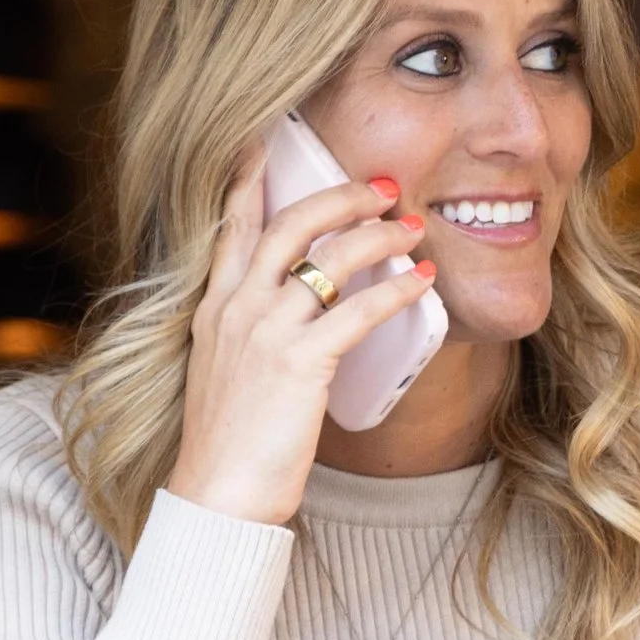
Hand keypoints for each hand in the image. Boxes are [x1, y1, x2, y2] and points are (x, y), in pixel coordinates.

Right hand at [162, 144, 437, 526]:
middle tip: (383, 185)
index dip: (248, 180)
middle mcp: (234, 310)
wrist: (216, 499)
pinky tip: (425, 280)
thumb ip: (253, 335)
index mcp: (214, 309)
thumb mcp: (227, 373)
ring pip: (328, 258)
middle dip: (340, 196)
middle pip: (290, 224)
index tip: (264, 140)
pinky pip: (358, 310)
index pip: (231, 227)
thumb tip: (300, 313)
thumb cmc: (231, 445)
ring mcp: (263, 333)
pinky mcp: (298, 363)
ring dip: (379, 236)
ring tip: (415, 227)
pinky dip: (397, 289)